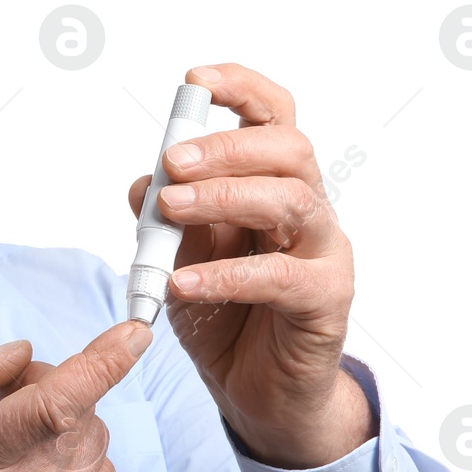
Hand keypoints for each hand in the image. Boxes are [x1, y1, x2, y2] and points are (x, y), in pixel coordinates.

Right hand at [0, 321, 149, 471]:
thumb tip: (21, 355)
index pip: (59, 403)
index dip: (104, 362)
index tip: (135, 333)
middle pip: (81, 413)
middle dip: (51, 385)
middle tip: (2, 394)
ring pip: (96, 442)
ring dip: (66, 420)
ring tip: (10, 433)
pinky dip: (74, 455)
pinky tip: (28, 463)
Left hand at [128, 63, 373, 469]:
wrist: (256, 392)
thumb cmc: (223, 315)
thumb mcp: (179, 258)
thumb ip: (164, 218)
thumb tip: (144, 179)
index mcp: (274, 185)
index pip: (274, 117)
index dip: (241, 89)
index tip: (195, 80)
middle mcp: (308, 209)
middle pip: (289, 148)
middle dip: (226, 146)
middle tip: (171, 161)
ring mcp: (324, 252)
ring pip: (292, 200)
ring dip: (226, 196)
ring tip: (172, 209)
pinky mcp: (327, 300)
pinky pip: (280, 278)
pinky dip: (224, 275)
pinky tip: (182, 283)